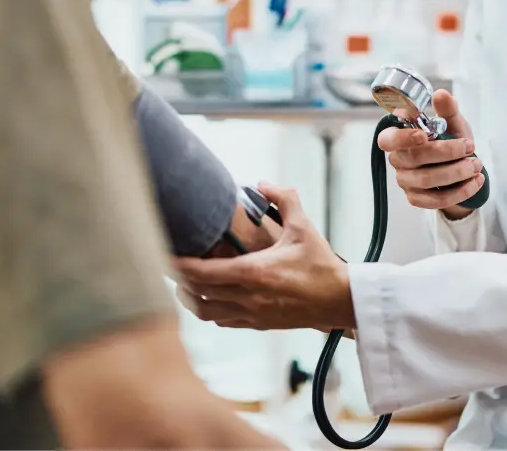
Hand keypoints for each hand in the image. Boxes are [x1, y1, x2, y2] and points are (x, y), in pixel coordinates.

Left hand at [173, 183, 354, 331]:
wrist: (341, 301)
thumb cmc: (322, 265)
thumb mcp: (303, 227)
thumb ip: (284, 198)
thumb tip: (263, 183)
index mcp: (253, 273)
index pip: (201, 272)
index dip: (177, 265)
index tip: (164, 254)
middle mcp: (247, 297)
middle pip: (196, 292)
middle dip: (177, 279)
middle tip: (166, 263)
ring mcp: (251, 314)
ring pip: (205, 312)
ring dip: (190, 298)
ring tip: (183, 282)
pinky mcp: (258, 324)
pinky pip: (222, 320)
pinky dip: (210, 309)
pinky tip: (210, 296)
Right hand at [376, 89, 483, 219]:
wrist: (461, 169)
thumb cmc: (450, 140)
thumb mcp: (453, 123)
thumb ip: (447, 110)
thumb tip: (440, 94)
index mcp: (398, 137)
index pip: (387, 139)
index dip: (403, 138)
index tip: (425, 135)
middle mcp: (398, 159)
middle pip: (415, 158)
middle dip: (446, 153)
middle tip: (471, 147)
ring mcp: (405, 181)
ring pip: (427, 180)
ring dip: (456, 172)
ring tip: (476, 165)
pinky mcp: (416, 199)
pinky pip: (436, 200)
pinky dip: (460, 191)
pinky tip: (475, 182)